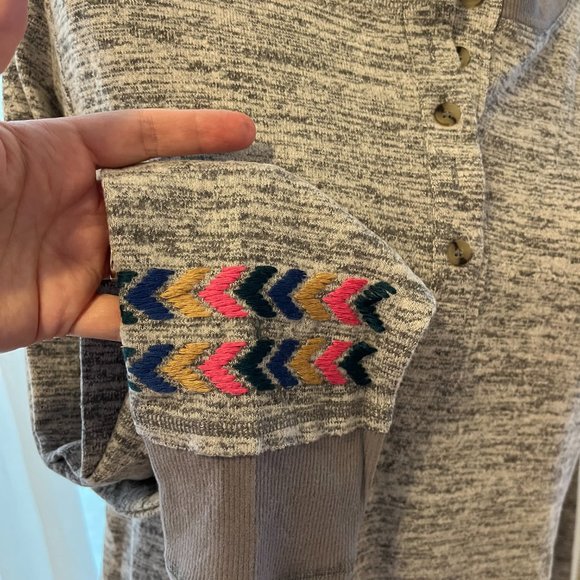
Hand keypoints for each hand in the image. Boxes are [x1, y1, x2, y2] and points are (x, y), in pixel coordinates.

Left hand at [0, 109, 255, 352]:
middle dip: (208, 204)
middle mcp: (78, 208)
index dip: (193, 133)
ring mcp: (75, 261)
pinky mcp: (64, 310)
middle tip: (264, 208)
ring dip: (192, 266)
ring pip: (149, 261)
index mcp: (60, 157)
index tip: (246, 132)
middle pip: (159, 203)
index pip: (141, 139)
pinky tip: (196, 322)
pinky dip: (156, 321)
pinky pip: (122, 316)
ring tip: (247, 270)